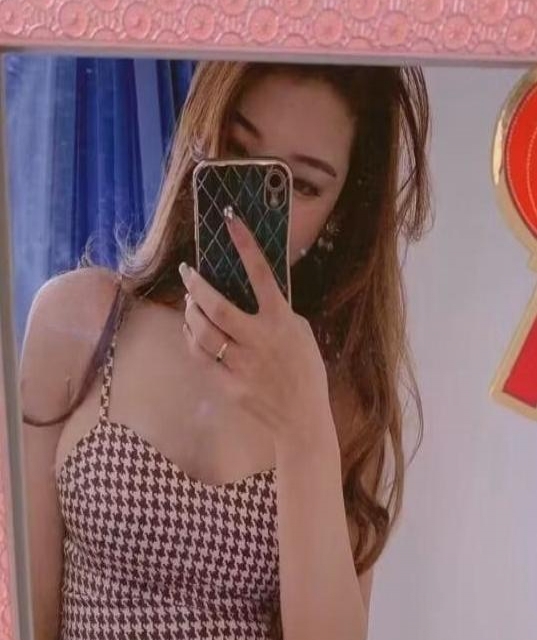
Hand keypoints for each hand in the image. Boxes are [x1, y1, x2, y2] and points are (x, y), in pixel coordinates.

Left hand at [179, 209, 332, 451]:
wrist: (301, 419)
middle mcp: (259, 340)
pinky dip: (191, 338)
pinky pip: (200, 356)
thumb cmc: (306, 372)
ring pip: (202, 331)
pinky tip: (190, 329)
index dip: (245, 244)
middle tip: (187, 271)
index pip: (261, 274)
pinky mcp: (228, 385)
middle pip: (217, 306)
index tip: (231, 220)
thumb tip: (255, 294)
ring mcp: (241, 364)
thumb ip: (279, 313)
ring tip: (189, 302)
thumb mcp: (301, 334)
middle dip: (197, 285)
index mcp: (281, 322)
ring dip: (190, 312)